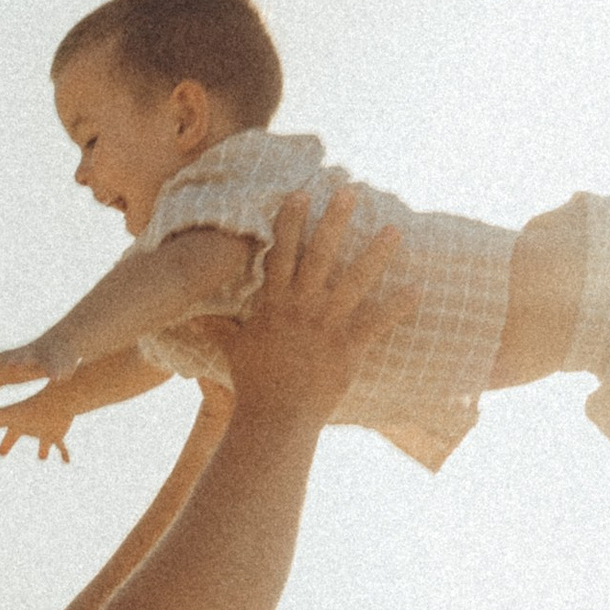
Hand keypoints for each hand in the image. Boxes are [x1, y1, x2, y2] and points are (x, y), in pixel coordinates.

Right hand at [0, 382, 79, 462]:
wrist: (58, 400)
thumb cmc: (32, 408)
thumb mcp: (8, 414)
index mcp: (15, 422)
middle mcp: (28, 427)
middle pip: (13, 437)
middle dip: (6, 445)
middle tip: (0, 453)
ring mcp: (43, 431)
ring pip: (41, 443)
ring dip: (42, 451)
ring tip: (42, 457)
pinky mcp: (57, 436)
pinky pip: (61, 447)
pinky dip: (63, 454)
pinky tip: (67, 462)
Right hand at [218, 187, 412, 424]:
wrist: (276, 417)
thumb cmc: (253, 384)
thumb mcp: (233, 350)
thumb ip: (218, 329)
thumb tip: (193, 320)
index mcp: (275, 304)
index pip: (282, 253)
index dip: (290, 222)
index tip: (300, 193)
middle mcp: (302, 307)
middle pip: (320, 256)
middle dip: (335, 222)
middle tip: (350, 192)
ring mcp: (327, 326)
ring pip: (355, 282)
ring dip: (375, 254)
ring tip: (394, 229)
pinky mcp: (348, 348)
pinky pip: (377, 323)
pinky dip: (398, 307)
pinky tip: (417, 288)